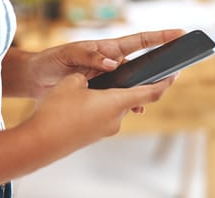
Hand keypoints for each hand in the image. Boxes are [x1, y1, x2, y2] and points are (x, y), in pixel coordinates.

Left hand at [20, 29, 183, 96]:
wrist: (37, 77)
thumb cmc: (52, 60)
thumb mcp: (69, 53)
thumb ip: (89, 55)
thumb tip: (113, 63)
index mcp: (106, 48)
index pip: (137, 41)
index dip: (159, 37)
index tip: (179, 34)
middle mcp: (110, 61)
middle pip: (141, 63)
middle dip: (159, 65)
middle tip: (175, 71)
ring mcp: (107, 77)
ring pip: (132, 83)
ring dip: (143, 89)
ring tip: (151, 98)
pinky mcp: (100, 90)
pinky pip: (119, 95)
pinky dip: (127, 101)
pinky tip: (133, 109)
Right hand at [22, 72, 176, 160]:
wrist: (40, 142)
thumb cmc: (57, 110)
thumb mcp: (72, 82)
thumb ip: (87, 74)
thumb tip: (92, 76)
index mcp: (115, 102)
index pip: (150, 93)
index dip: (165, 82)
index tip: (175, 74)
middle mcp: (116, 118)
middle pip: (130, 98)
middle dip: (125, 84)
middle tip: (112, 72)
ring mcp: (106, 129)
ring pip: (115, 106)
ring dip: (109, 95)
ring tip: (90, 86)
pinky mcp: (95, 135)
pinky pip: (104, 115)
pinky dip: (101, 104)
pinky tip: (83, 100)